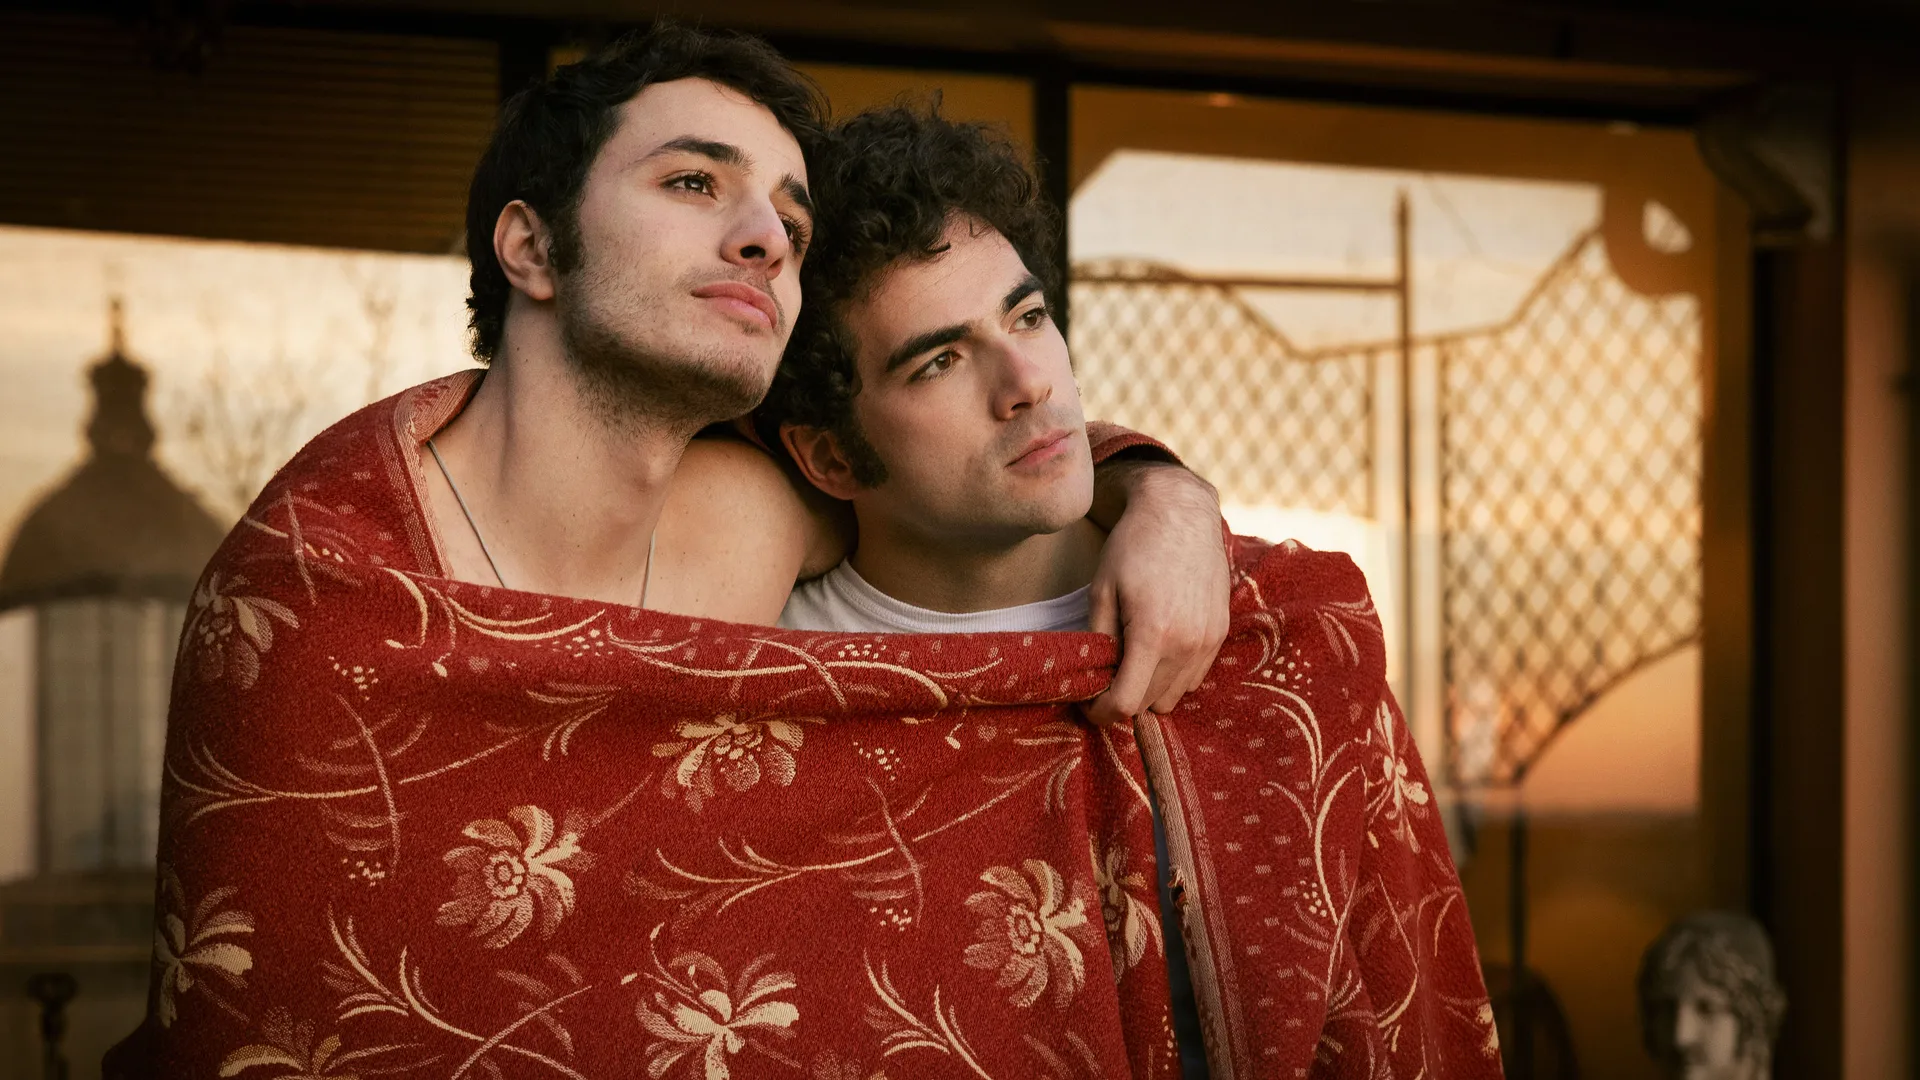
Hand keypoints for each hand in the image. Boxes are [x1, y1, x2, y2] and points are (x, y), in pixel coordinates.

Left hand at [1084, 462, 1230, 725]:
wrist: (1182, 511)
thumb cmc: (1133, 546)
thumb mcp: (1102, 590)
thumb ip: (1098, 640)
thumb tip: (1093, 677)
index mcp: (1153, 633)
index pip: (1126, 703)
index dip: (1101, 713)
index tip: (1087, 704)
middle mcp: (1187, 643)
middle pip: (1150, 704)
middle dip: (1124, 698)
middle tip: (1105, 676)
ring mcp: (1208, 640)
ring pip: (1175, 696)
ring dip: (1150, 688)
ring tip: (1132, 659)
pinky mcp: (1220, 632)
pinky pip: (1195, 677)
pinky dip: (1173, 674)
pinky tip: (1158, 647)